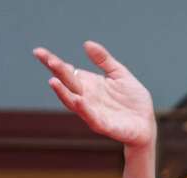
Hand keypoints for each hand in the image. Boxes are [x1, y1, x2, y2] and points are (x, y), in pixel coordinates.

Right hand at [33, 41, 155, 150]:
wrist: (147, 124)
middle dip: (57, 72)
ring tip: (53, 81)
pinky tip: (78, 101)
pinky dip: (84, 110)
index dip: (53, 62)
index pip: (67, 72)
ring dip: (63, 93)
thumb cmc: (133, 100)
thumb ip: (105, 61)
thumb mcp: (120, 75)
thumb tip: (86, 43)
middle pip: (67, 83)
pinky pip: (92, 118)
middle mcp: (87, 98)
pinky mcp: (105, 126)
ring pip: (74, 102)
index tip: (39, 52)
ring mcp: (94, 112)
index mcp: (89, 85)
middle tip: (47, 60)